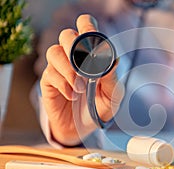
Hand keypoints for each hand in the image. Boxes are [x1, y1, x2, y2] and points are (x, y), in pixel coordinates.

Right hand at [40, 14, 123, 145]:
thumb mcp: (112, 95)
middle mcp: (74, 56)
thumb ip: (112, 79)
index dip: (87, 26)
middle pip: (66, 35)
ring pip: (54, 52)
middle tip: (85, 69)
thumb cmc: (100, 106)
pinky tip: (72, 95)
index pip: (86, 27)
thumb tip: (114, 60)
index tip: (92, 40)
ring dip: (69, 69)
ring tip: (80, 88)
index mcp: (92, 54)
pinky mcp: (49, 80)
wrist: (84, 127)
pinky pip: (50, 74)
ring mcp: (60, 67)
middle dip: (75, 48)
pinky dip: (64, 85)